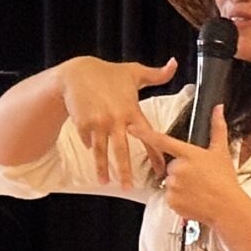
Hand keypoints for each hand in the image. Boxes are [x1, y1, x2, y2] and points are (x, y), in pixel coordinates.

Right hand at [57, 55, 176, 185]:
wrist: (76, 72)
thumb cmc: (107, 73)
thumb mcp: (133, 71)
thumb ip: (157, 74)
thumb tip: (174, 63)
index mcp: (132, 110)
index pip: (148, 136)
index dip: (155, 154)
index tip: (160, 170)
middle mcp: (116, 119)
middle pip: (122, 150)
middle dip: (126, 170)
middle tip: (129, 187)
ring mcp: (98, 123)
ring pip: (102, 150)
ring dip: (103, 168)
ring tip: (105, 182)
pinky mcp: (82, 124)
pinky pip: (88, 141)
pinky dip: (90, 148)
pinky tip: (93, 156)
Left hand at [130, 107, 247, 224]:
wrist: (228, 208)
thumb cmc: (226, 181)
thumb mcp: (222, 152)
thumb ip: (217, 127)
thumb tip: (218, 109)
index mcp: (189, 154)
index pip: (162, 140)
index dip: (144, 133)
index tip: (132, 128)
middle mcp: (178, 168)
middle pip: (171, 166)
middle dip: (181, 172)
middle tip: (199, 178)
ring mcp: (173, 185)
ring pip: (170, 183)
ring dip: (181, 186)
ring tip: (198, 190)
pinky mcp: (171, 201)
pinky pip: (170, 197)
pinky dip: (179, 199)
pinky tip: (194, 199)